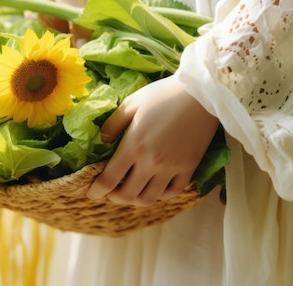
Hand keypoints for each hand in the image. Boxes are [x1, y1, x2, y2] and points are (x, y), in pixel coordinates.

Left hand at [88, 76, 219, 205]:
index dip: (97, 190)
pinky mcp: (188, 168)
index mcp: (133, 146)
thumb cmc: (162, 95)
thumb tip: (102, 142)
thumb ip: (112, 125)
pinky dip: (160, 195)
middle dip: (114, 198)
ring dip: (136, 200)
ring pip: (150, 198)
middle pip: (128, 195)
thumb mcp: (130, 104)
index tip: (91, 193)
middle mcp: (151, 162)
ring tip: (131, 192)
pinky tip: (154, 187)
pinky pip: (172, 192)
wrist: (201, 94)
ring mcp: (171, 168)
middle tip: (110, 193)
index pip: (109, 179)